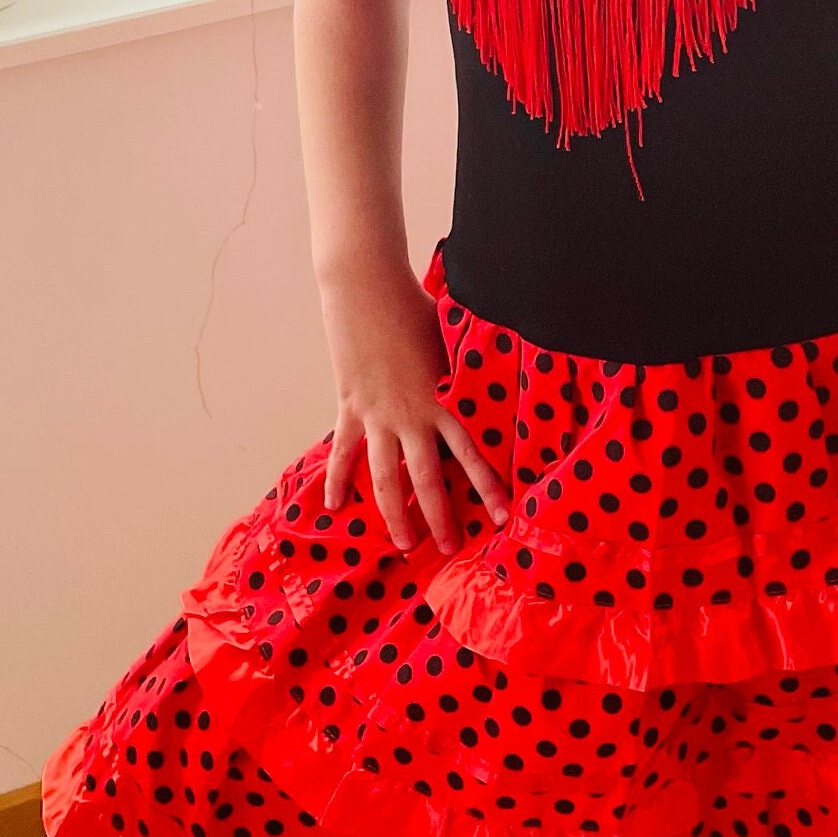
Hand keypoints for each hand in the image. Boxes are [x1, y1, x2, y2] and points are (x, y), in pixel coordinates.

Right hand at [320, 263, 509, 556]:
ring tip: (403, 544)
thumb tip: (503, 371)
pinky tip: (333, 506)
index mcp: (441, 401)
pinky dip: (337, 480)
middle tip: (450, 548)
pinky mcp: (350, 407)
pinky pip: (343, 452)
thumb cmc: (416, 305)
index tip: (501, 517)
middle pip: (426, 479)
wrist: (366, 288)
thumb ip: (469, 367)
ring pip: (384, 478)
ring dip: (394, 514)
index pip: (471, 455)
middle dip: (439, 517)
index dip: (487, 488)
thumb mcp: (454, 338)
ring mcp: (376, 415)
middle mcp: (409, 416)